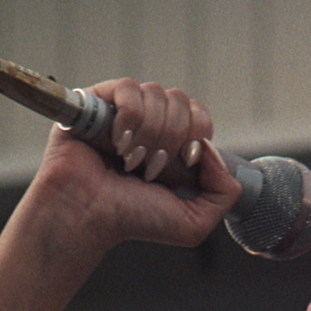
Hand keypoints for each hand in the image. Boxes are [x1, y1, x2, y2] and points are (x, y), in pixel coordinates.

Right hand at [27, 78, 241, 261]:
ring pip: (156, 93)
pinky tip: (119, 142)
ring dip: (150, 132)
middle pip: (181, 101)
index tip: (184, 163)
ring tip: (132, 161)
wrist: (86, 217)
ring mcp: (123, 112)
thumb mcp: (195, 223)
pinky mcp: (96, 103)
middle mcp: (149, 124)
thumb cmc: (132, 220)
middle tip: (153, 167)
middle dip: (173, 136)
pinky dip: (129, 116)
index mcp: (173, 144)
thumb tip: (215, 154)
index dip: (198, 133)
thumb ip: (224, 194)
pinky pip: (128, 87)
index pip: (200, 115)